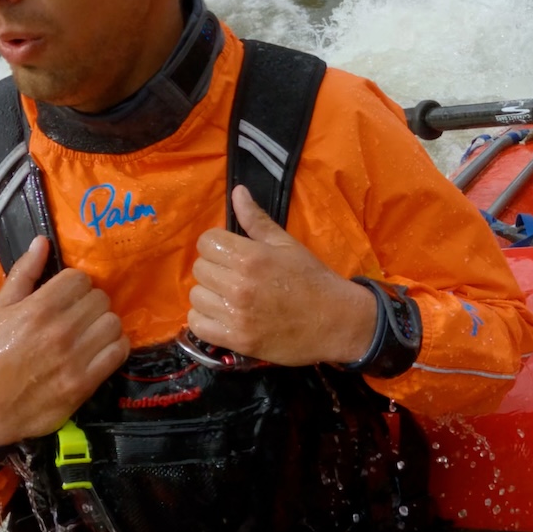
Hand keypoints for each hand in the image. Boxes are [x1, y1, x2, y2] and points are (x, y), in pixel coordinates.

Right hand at [0, 238, 127, 447]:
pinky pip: (120, 349)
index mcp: (37, 309)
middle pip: (100, 298)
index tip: (65, 297)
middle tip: (76, 316)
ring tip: (88, 332)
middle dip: (89, 303)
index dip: (74, 285)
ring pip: (113, 321)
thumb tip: (42, 242)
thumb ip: (23, 274)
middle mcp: (60, 331)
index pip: (80, 278)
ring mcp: (75, 358)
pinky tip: (97, 349)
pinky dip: (114, 347)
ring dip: (103, 324)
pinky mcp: (86, 382)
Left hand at [188, 186, 376, 365]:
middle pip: (199, 269)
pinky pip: (197, 325)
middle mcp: (238, 285)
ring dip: (210, 295)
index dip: (217, 244)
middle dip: (214, 268)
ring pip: (196, 297)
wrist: (336, 321)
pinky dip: (206, 320)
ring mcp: (236, 315)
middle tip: (234, 275)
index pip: (206, 242)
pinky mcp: (235, 340)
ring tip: (230, 297)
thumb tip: (237, 191)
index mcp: (251, 257)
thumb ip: (256, 219)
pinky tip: (224, 316)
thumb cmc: (313, 279)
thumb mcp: (287, 244)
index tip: (231, 252)